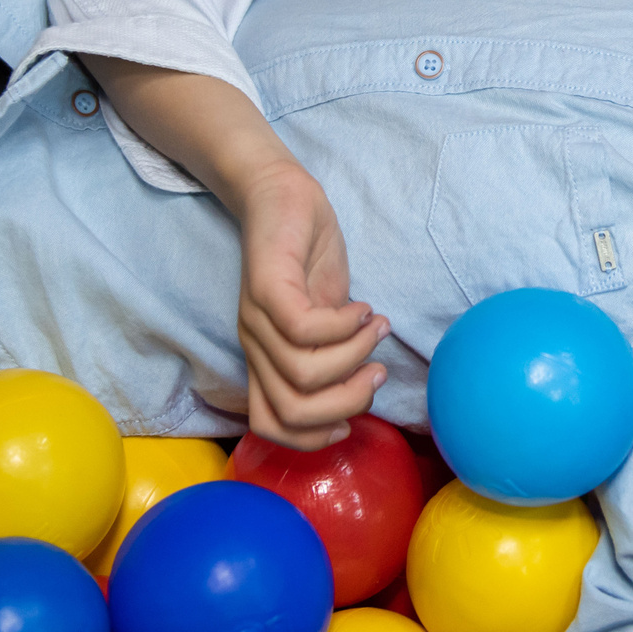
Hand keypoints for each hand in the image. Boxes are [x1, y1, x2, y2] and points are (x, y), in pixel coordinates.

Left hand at [234, 161, 390, 449]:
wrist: (280, 193)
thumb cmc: (306, 256)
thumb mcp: (324, 316)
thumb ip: (333, 353)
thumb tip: (364, 386)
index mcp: (265, 361)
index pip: (270, 426)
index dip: (313, 438)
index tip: (354, 417)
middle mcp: (255, 347)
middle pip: (292, 412)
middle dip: (348, 402)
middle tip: (377, 371)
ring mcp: (257, 319)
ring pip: (303, 375)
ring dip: (355, 356)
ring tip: (376, 328)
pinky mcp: (268, 287)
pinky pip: (306, 329)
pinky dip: (345, 327)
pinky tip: (362, 307)